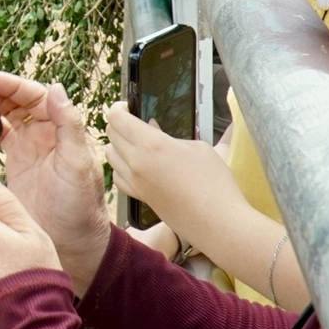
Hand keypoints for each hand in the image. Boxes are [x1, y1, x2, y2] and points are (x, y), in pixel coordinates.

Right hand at [0, 72, 113, 295]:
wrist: (72, 245)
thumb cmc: (81, 208)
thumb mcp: (77, 164)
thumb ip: (69, 126)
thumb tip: (57, 90)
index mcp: (62, 130)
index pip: (35, 96)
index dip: (13, 85)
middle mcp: (45, 136)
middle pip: (18, 102)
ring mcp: (28, 150)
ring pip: (5, 116)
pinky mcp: (14, 166)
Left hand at [104, 102, 236, 233]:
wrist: (217, 222)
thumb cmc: (215, 182)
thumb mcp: (199, 148)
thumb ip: (172, 137)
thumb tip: (155, 131)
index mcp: (151, 144)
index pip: (117, 118)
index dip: (118, 108)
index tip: (126, 106)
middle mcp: (136, 162)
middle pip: (111, 135)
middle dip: (118, 124)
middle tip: (133, 122)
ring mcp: (135, 182)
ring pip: (110, 156)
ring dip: (118, 145)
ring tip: (135, 143)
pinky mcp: (139, 197)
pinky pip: (118, 177)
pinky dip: (121, 167)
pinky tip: (135, 166)